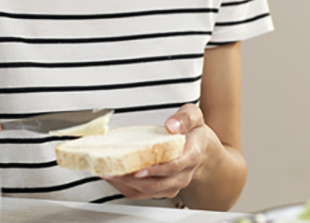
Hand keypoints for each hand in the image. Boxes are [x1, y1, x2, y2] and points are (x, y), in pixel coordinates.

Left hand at [102, 104, 218, 200]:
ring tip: (108, 173)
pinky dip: (127, 188)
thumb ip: (185, 117)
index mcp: (191, 156)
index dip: (156, 169)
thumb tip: (171, 126)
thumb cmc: (194, 131)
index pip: (173, 167)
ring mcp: (173, 184)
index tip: (139, 168)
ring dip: (127, 185)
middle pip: (157, 184)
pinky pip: (144, 193)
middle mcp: (182, 175)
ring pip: (148, 191)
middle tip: (113, 171)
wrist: (201, 148)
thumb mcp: (194, 116)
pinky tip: (115, 177)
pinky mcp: (163, 189)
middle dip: (133, 179)